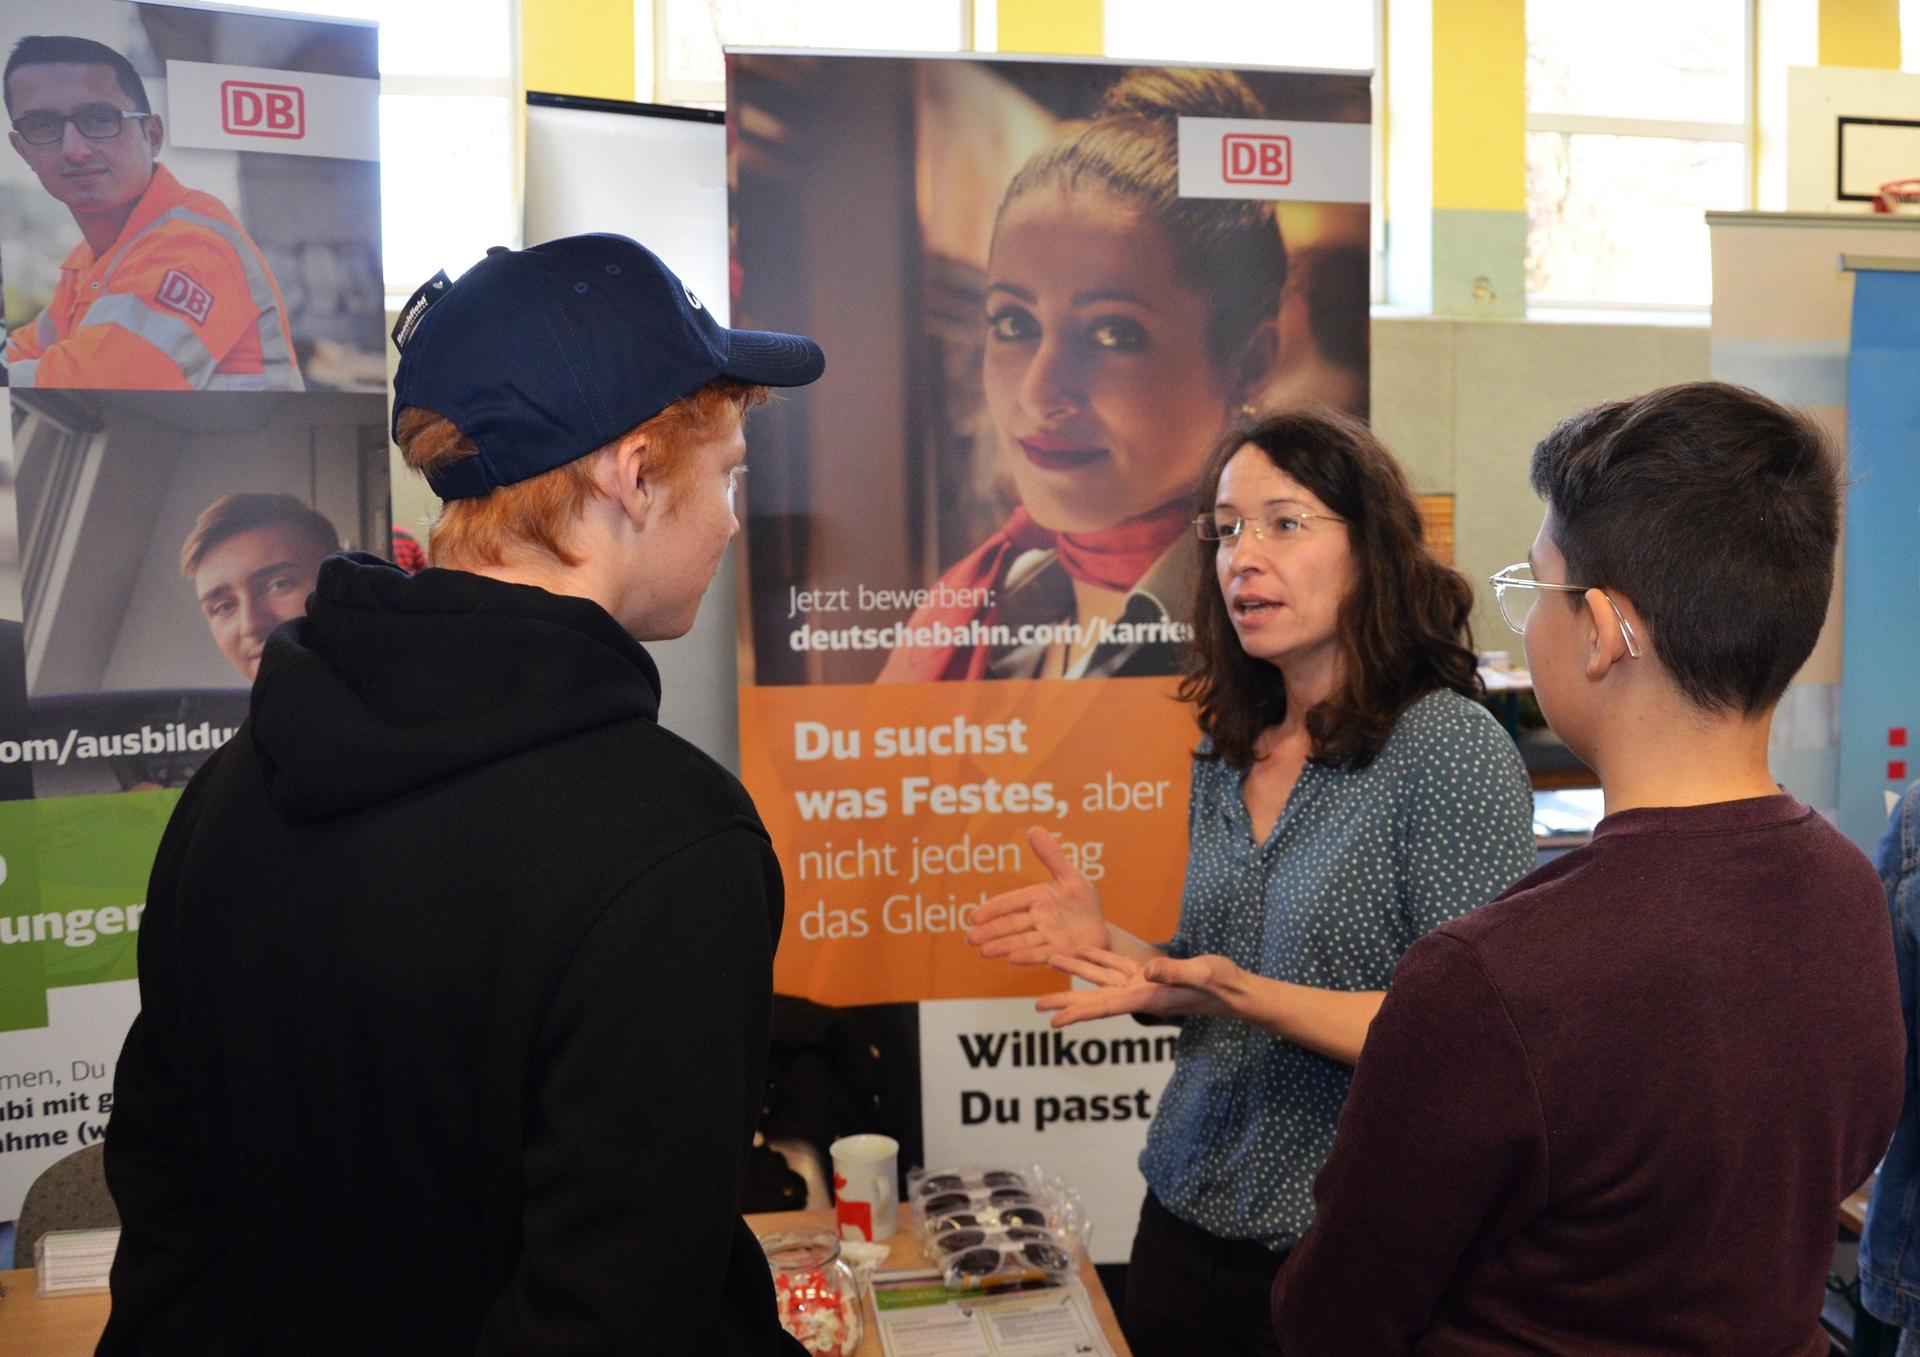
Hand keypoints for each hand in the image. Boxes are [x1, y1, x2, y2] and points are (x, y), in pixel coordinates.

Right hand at [966, 827, 1108, 964]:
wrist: (1102, 930)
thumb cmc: (1083, 903)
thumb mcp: (1071, 877)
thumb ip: (1052, 856)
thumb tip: (1033, 828)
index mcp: (1037, 899)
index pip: (1010, 903)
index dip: (992, 909)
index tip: (973, 916)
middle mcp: (1039, 920)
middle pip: (1011, 925)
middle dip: (990, 931)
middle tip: (970, 938)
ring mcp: (1047, 938)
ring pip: (1021, 941)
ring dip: (1002, 946)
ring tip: (983, 951)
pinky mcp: (1060, 953)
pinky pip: (1042, 954)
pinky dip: (1028, 956)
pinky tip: (1012, 959)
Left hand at [1036, 949, 1244, 1027]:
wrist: (1235, 990)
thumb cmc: (1222, 984)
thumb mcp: (1201, 973)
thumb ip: (1174, 972)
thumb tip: (1147, 971)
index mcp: (1147, 997)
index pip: (1105, 1008)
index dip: (1078, 1014)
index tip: (1053, 1022)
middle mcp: (1140, 994)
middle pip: (1096, 999)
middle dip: (1067, 1001)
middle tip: (1038, 1006)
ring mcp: (1143, 985)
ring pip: (1102, 979)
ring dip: (1076, 972)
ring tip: (1050, 963)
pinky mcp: (1149, 975)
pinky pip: (1117, 967)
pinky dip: (1098, 959)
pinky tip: (1082, 953)